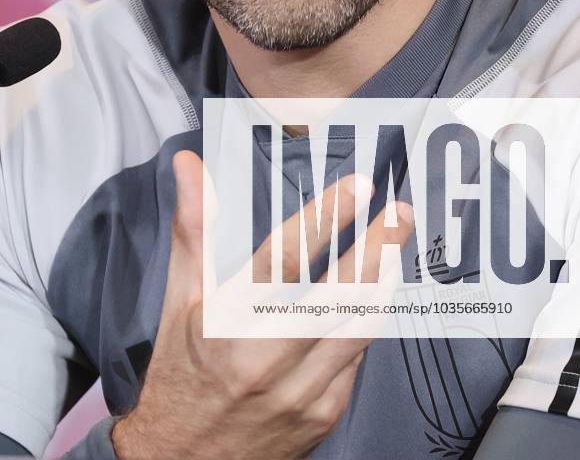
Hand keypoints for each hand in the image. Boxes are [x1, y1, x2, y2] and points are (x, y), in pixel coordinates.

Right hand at [112, 150, 412, 459]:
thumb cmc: (181, 373)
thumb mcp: (179, 299)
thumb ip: (193, 228)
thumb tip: (188, 167)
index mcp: (228, 321)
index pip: (283, 256)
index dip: (325, 216)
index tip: (357, 185)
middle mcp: (266, 358)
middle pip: (336, 291)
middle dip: (376, 246)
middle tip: (399, 214)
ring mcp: (300, 390)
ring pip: (358, 326)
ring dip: (382, 283)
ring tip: (397, 248)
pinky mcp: (323, 413)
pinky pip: (356, 361)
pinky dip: (366, 325)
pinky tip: (372, 298)